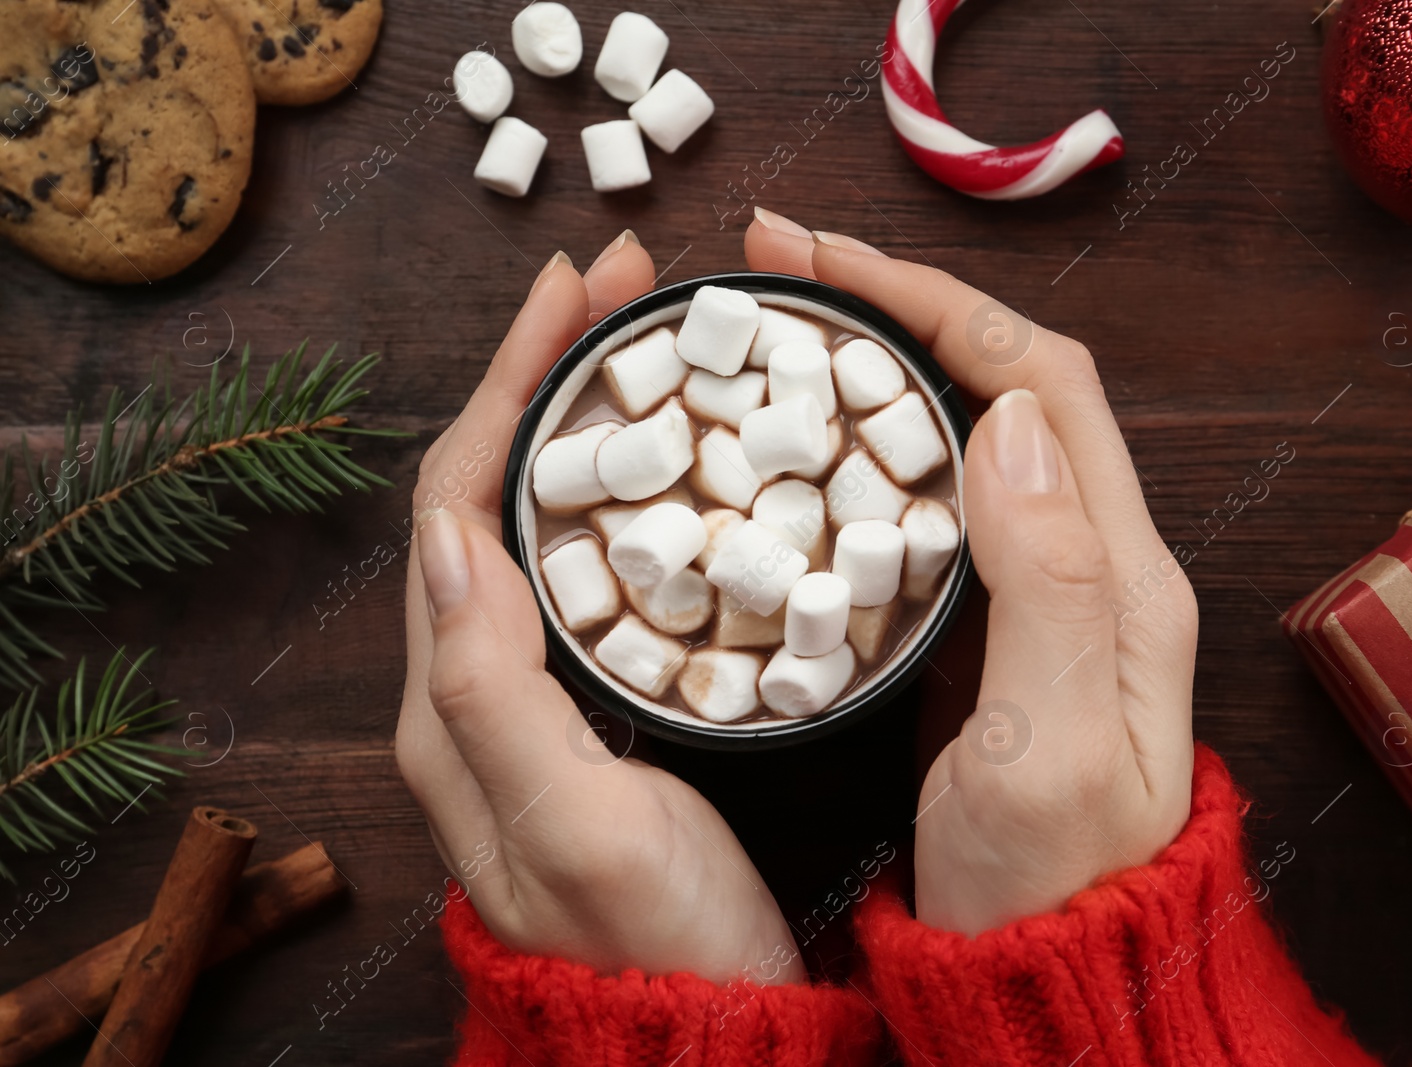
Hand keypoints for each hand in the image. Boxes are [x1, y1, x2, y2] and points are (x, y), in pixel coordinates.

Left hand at [395, 233, 802, 984]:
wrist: (708, 1038)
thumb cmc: (654, 941)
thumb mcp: (574, 817)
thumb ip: (490, 683)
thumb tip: (446, 525)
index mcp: (457, 698)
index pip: (458, 496)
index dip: (510, 380)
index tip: (578, 289)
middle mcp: (482, 687)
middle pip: (494, 490)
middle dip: (546, 374)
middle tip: (626, 287)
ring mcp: (542, 699)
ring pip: (547, 523)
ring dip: (584, 423)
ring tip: (648, 348)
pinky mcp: (603, 713)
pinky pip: (598, 574)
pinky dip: (630, 496)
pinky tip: (682, 471)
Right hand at [745, 209, 1198, 935]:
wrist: (1052, 979)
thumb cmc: (1052, 887)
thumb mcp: (1048, 742)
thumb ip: (1046, 578)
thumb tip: (1006, 419)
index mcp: (1119, 573)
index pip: (1041, 381)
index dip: (939, 302)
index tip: (825, 262)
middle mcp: (1088, 567)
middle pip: (1002, 388)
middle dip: (896, 307)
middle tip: (779, 270)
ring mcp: (1037, 600)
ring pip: (961, 441)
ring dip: (879, 370)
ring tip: (782, 335)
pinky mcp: (987, 637)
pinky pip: (930, 514)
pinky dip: (867, 459)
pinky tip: (803, 456)